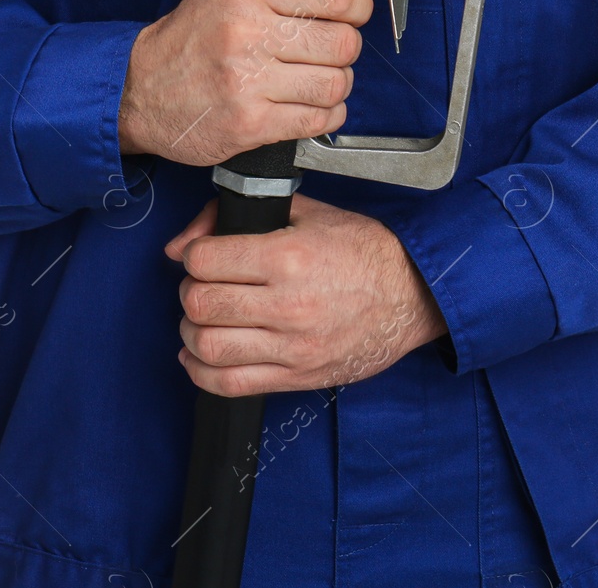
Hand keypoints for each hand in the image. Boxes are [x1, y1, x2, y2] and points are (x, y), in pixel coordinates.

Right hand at [118, 0, 371, 166]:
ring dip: (335, 85)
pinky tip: (309, 106)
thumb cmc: (190, 38)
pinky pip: (318, 119)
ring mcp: (248, 82)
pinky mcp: (250, 124)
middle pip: (342, 43)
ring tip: (315, 81)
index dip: (358, 6)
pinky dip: (325, 115)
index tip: (354, 14)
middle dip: (344, 50)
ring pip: (336, 84)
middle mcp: (247, 32)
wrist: (139, 90)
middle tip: (327, 53)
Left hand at [165, 193, 448, 395]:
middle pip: (201, 305)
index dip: (193, 255)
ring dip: (192, 331)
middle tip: (203, 285)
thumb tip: (183, 242)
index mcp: (288, 256)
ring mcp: (292, 347)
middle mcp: (288, 304)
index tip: (202, 256)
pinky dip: (202, 372)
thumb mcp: (307, 212)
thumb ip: (242, 216)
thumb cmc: (364, 250)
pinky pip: (230, 384)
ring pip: (208, 347)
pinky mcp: (297, 377)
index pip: (204, 261)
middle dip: (190, 292)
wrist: (414, 294)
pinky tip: (203, 355)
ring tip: (205, 319)